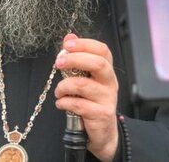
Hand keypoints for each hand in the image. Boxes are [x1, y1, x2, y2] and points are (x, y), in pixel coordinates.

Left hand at [54, 34, 118, 161]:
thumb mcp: (86, 79)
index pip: (102, 50)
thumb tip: (69, 37)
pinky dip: (64, 102)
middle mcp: (109, 82)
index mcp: (106, 71)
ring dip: (64, 86)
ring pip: (83, 85)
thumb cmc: (92, 102)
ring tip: (58, 92)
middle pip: (97, 63)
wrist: (103, 132)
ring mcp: (107, 99)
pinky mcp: (101, 114)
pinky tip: (61, 103)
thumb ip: (78, 58)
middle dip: (74, 59)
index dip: (85, 44)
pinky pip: (79, 104)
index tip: (67, 45)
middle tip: (58, 63)